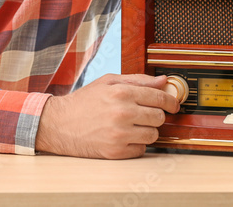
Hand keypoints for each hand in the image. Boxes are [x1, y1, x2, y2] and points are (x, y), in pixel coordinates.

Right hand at [34, 73, 177, 158]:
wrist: (59, 124)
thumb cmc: (84, 102)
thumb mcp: (108, 82)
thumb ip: (137, 80)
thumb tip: (163, 81)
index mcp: (121, 93)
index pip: (159, 97)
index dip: (170, 101)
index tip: (173, 104)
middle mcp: (122, 113)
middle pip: (159, 117)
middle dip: (156, 115)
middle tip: (146, 114)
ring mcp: (119, 134)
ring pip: (153, 135)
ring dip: (148, 130)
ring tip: (134, 125)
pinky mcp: (115, 152)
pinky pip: (141, 149)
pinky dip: (136, 144)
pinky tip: (124, 136)